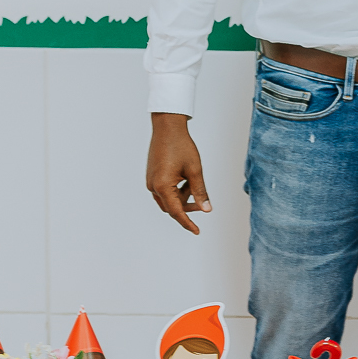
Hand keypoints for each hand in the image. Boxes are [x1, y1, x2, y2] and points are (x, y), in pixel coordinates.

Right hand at [146, 113, 211, 233]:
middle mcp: (153, 186)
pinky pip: (164, 190)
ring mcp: (151, 181)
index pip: (176, 212)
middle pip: (171, 207)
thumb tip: (206, 209)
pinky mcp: (152, 176)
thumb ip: (200, 191)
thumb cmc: (181, 145)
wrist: (168, 127)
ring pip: (168, 199)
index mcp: (162, 186)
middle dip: (187, 207)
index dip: (187, 222)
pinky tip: (185, 178)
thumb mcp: (195, 170)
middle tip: (202, 202)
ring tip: (193, 182)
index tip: (196, 231)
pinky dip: (176, 189)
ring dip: (182, 197)